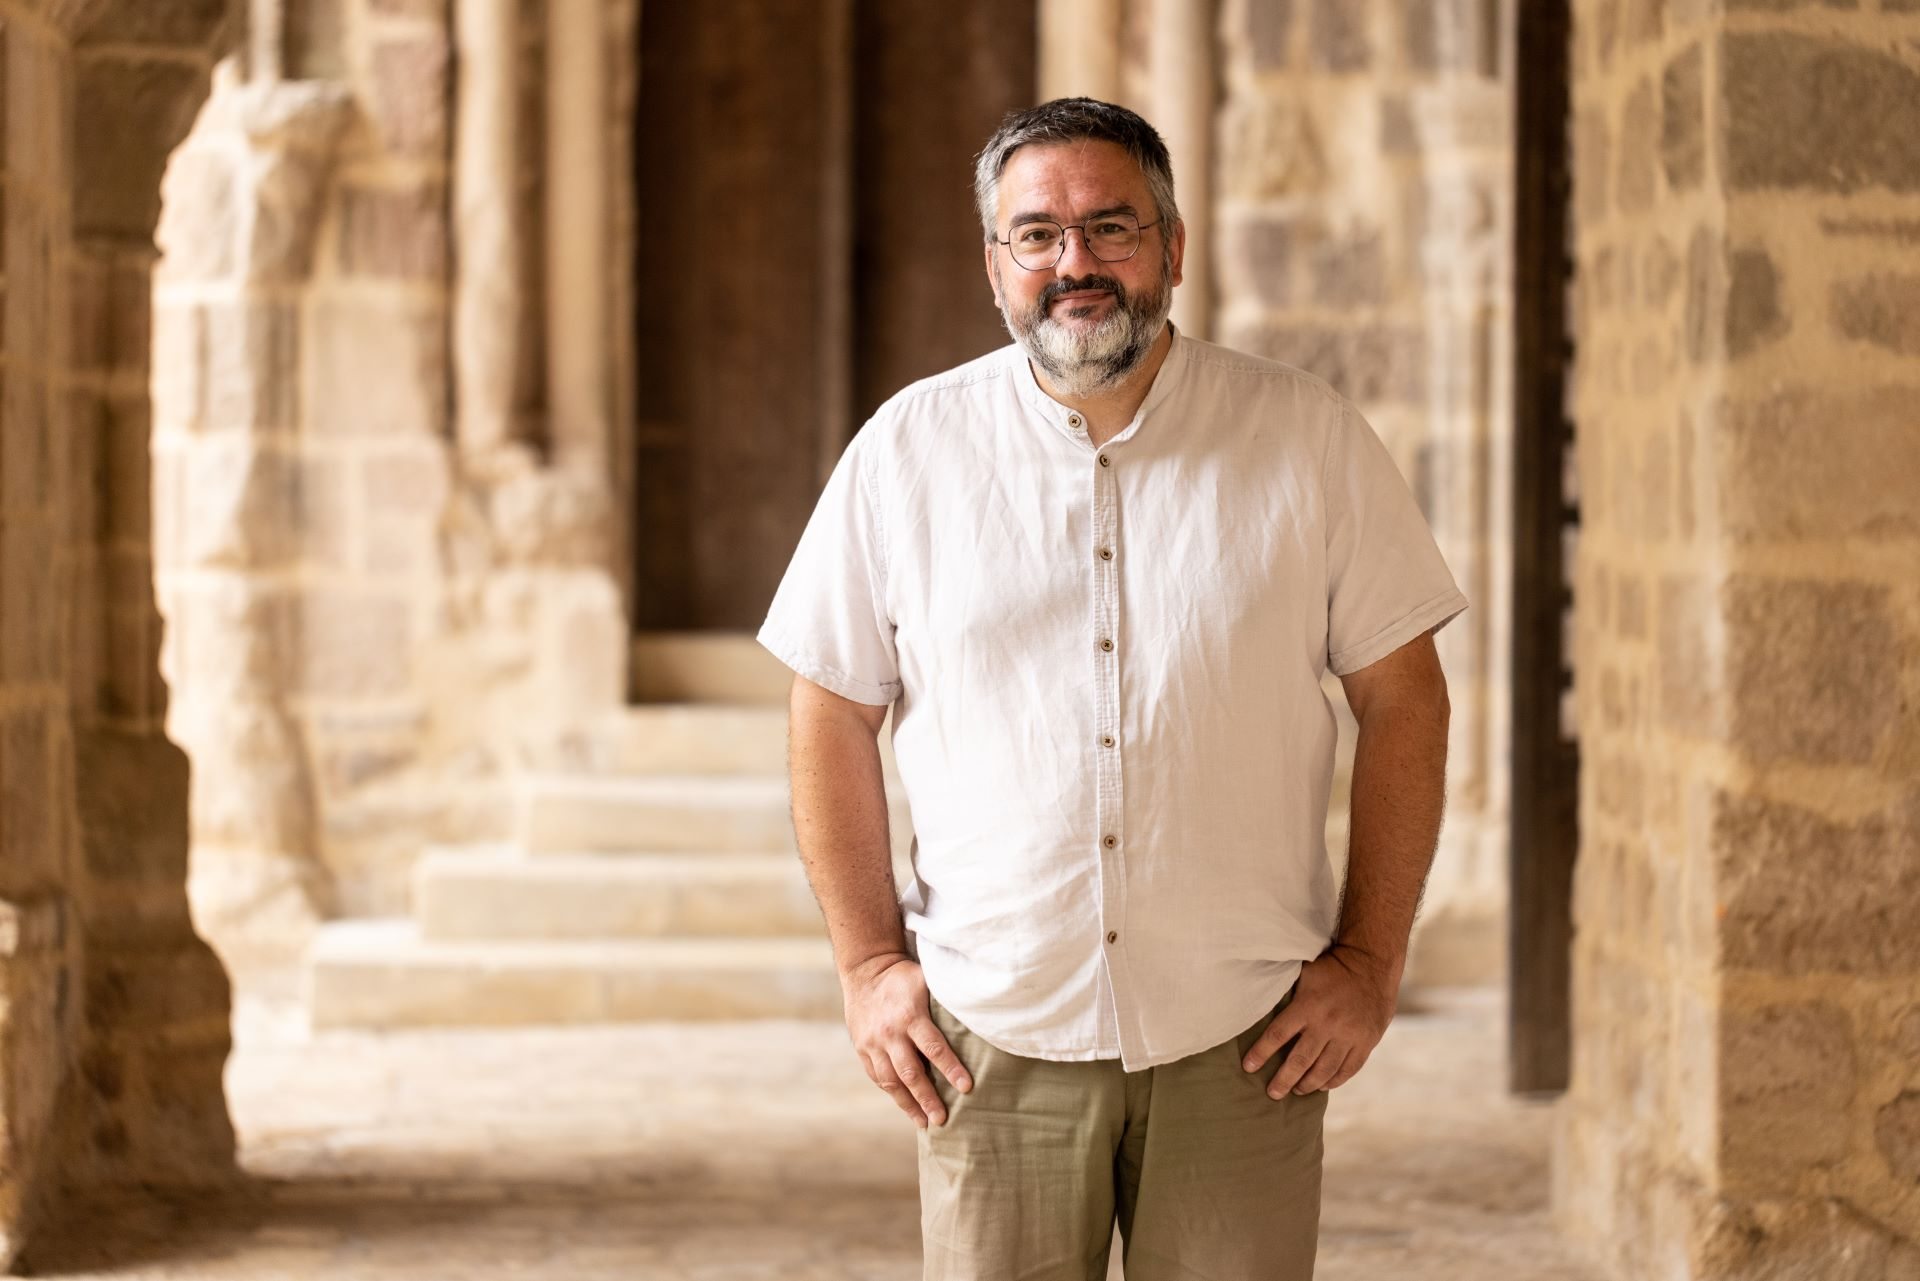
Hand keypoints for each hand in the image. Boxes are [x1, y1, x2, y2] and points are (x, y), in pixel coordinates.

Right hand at [841, 952, 971, 1128]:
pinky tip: (906, 1104)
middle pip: (911, 1072)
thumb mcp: (926, 980)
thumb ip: (945, 1001)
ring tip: (924, 1123)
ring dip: (909, 1104)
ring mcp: (872, 1043)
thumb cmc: (904, 977)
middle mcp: (889, 1033)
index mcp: (910, 1015)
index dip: (951, 1069)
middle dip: (928, 1098)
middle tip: (943, 1119)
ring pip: (891, 1080)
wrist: (865, 970)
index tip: (966, 1088)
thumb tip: (980, 1012)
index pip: (934, 1047)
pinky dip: (892, 1092)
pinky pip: (878, 1076)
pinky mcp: (862, 1049)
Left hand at [1241, 944, 1398, 1096]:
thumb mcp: (1305, 973)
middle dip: (1283, 1080)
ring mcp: (1349, 1035)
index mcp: (1308, 1005)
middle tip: (1272, 1093)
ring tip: (1297, 1091)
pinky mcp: (1366, 1042)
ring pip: (1324, 1070)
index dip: (1261, 1053)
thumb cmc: (1331, 968)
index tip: (1248, 1067)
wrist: (1371, 964)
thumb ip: (1287, 993)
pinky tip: (1323, 1086)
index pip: (1277, 1035)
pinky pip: (1348, 1069)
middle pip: (1300, 1060)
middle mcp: (1327, 1024)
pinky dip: (1334, 1081)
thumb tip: (1257, 999)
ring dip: (1308, 1084)